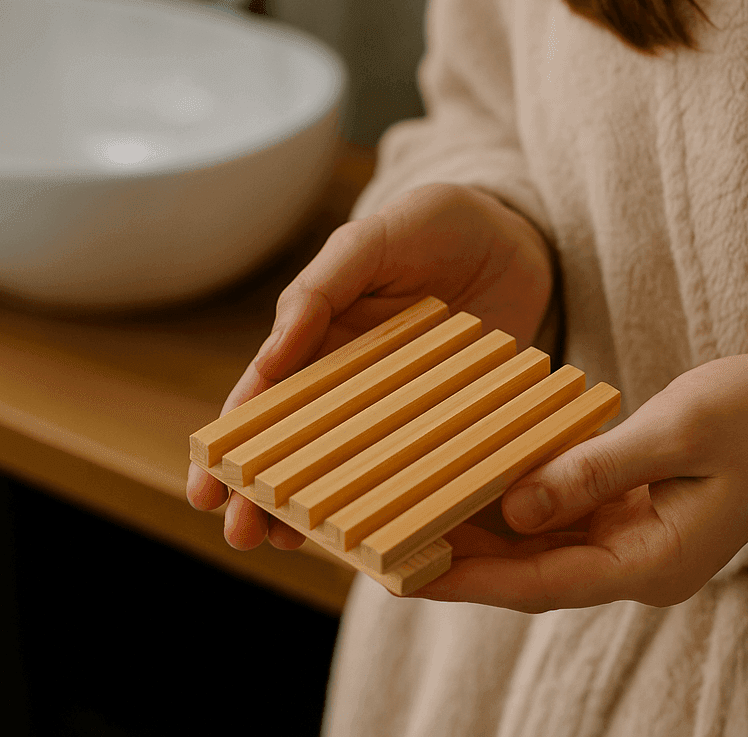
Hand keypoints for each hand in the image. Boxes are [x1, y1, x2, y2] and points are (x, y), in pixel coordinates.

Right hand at [186, 182, 554, 551]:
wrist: (516, 234)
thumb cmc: (433, 225)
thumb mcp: (370, 242)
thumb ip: (320, 288)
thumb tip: (269, 358)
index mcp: (320, 337)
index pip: (266, 398)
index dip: (233, 443)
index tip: (207, 487)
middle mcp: (354, 380)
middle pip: (299, 445)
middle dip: (263, 492)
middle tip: (242, 536)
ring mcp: (402, 404)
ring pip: (351, 465)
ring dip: (317, 507)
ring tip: (289, 546)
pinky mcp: (450, 417)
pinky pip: (419, 462)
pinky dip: (396, 497)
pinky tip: (382, 532)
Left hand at [413, 352, 747, 611]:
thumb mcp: (681, 432)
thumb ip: (597, 468)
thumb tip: (518, 505)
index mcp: (653, 560)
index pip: (539, 580)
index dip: (468, 577)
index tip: (402, 570)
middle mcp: (640, 561)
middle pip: (533, 568)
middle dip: (462, 556)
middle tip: (388, 536)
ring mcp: (641, 538)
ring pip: (547, 542)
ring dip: (487, 529)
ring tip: (418, 507)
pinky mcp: (641, 509)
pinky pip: (571, 511)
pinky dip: (526, 498)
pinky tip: (485, 476)